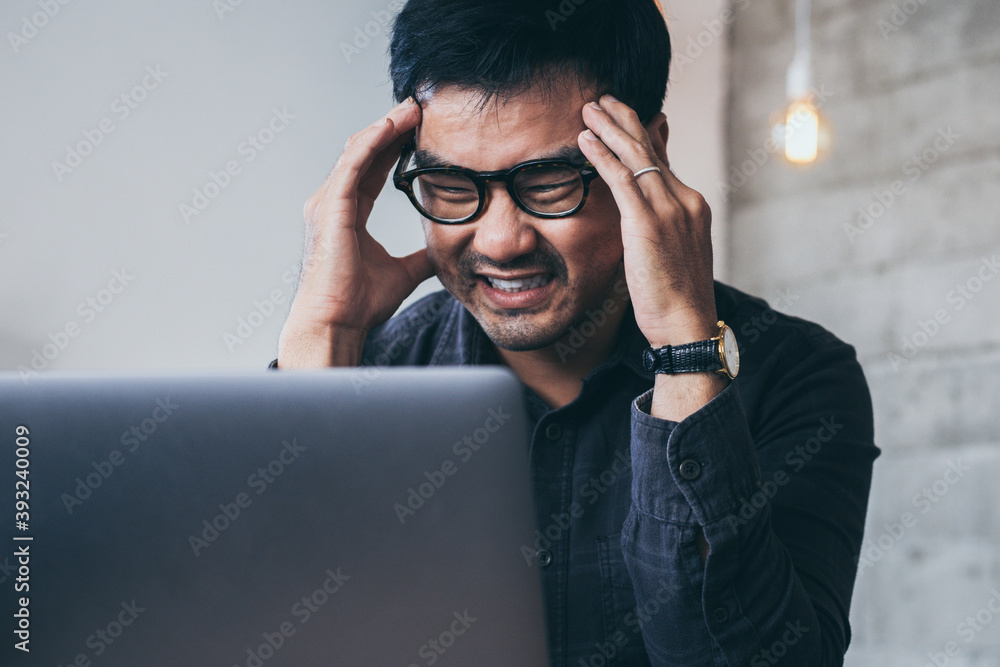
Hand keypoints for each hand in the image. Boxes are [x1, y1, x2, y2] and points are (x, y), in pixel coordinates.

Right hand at [278, 98, 435, 367]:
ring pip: (358, 150)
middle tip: (421, 107)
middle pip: (365, 151)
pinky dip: (372, 142)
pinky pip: (352, 164)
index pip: (374, 168)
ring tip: (413, 108)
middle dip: (392, 127)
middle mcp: (333, 202)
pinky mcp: (330, 207)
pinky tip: (391, 125)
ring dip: (386, 126)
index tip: (421, 129)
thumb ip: (420, 258)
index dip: (396, 146)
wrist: (336, 324)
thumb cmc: (359, 304)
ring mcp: (328, 202)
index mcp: (348, 213)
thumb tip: (443, 253)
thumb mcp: (403, 273)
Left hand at [577, 94, 717, 347]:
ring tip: (589, 108)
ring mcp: (670, 209)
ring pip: (637, 155)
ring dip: (609, 128)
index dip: (643, 135)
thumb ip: (658, 230)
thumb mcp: (671, 257)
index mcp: (693, 207)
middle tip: (603, 99)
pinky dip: (602, 156)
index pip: (664, 160)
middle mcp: (686, 200)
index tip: (625, 116)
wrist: (687, 326)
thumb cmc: (675, 302)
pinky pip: (622, 179)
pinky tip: (585, 140)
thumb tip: (640, 221)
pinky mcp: (649, 223)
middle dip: (625, 119)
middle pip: (652, 148)